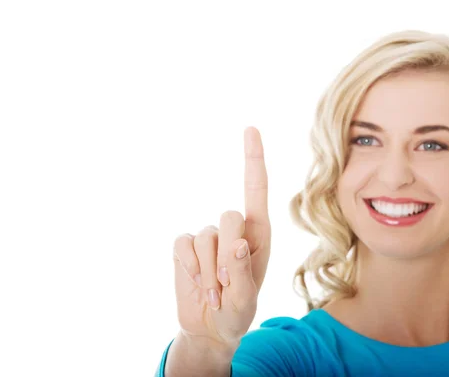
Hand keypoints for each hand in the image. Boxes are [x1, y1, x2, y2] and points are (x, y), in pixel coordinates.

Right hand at [172, 126, 270, 348]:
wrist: (211, 328)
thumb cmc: (237, 311)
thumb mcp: (246, 298)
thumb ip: (243, 271)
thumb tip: (237, 241)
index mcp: (258, 234)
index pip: (256, 189)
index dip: (253, 159)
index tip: (250, 128)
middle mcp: (234, 230)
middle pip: (228, 217)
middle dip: (227, 254)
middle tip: (227, 284)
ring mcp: (208, 237)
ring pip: (204, 237)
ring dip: (209, 272)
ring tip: (214, 291)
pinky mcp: (186, 247)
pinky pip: (183, 244)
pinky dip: (190, 268)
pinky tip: (197, 283)